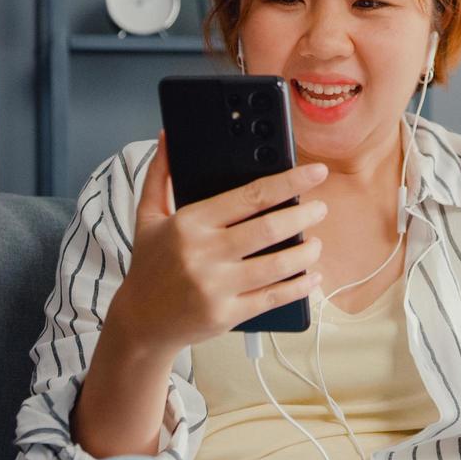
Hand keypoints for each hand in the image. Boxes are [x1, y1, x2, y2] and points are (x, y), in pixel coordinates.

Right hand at [106, 131, 327, 359]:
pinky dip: (299, 287)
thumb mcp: (147, 217)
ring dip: (306, 253)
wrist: (140, 322)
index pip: (250, 196)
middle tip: (320, 209)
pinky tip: (312, 277)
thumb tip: (168, 137)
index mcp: (190, 223)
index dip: (289, 183)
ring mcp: (216, 286)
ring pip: (277, 265)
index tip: (315, 173)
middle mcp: (204, 254)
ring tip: (315, 243)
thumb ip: (160, 175)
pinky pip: (273, 298)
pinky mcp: (226, 314)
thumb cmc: (148, 266)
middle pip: (269, 229)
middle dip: (303, 216)